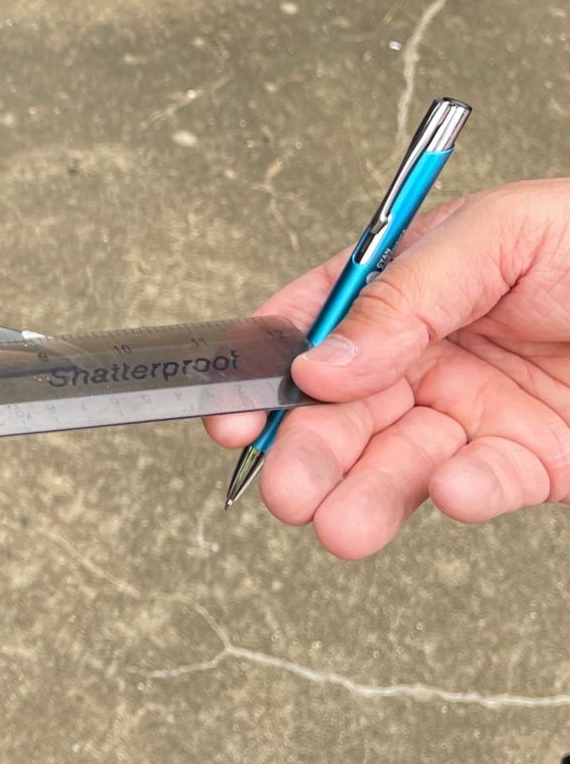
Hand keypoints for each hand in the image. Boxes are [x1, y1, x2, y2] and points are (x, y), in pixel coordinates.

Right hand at [206, 179, 569, 557]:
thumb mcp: (505, 237)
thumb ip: (408, 297)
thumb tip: (322, 362)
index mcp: (412, 281)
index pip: (315, 322)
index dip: (267, 366)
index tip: (234, 411)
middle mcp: (431, 351)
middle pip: (341, 408)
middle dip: (307, 451)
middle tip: (288, 489)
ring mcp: (475, 409)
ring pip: (395, 460)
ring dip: (364, 493)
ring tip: (342, 525)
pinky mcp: (528, 462)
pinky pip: (478, 485)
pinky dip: (460, 495)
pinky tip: (456, 489)